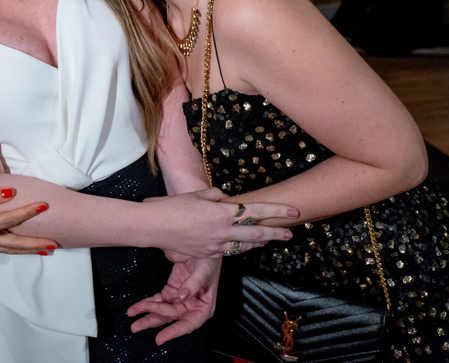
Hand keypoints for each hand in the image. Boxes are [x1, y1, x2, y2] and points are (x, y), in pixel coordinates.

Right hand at [0, 187, 57, 254]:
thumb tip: (11, 193)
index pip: (9, 219)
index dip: (27, 212)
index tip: (44, 205)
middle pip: (14, 244)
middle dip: (35, 244)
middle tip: (54, 243)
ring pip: (9, 250)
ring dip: (28, 250)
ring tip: (46, 249)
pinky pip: (2, 250)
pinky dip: (15, 250)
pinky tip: (23, 248)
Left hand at [128, 256, 220, 344]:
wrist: (199, 245)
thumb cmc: (209, 259)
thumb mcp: (204, 270)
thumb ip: (193, 284)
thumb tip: (183, 297)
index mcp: (204, 306)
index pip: (188, 324)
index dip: (174, 332)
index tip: (160, 338)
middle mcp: (191, 306)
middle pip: (171, 317)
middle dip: (153, 320)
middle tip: (137, 325)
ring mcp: (180, 299)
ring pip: (162, 311)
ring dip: (147, 313)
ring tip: (132, 315)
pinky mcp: (171, 291)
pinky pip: (158, 299)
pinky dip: (147, 302)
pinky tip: (137, 306)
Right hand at [154, 189, 295, 257]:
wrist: (155, 227)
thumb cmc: (174, 206)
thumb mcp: (198, 194)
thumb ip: (217, 196)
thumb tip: (227, 200)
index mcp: (223, 213)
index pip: (256, 210)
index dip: (276, 211)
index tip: (293, 211)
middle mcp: (223, 231)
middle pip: (256, 232)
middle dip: (275, 232)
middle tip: (290, 233)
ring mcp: (216, 245)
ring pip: (244, 245)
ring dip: (258, 242)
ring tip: (269, 240)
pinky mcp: (208, 254)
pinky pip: (229, 251)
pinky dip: (239, 247)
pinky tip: (244, 245)